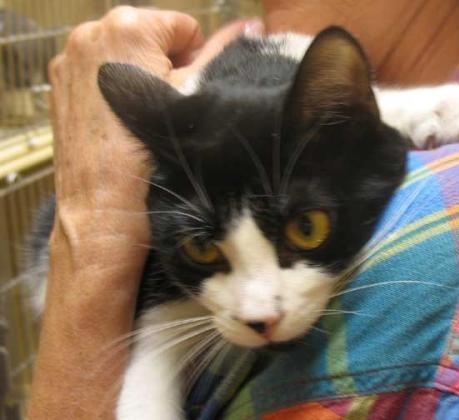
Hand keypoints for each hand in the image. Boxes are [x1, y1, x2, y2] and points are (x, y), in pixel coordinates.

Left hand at [28, 7, 260, 418]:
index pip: (183, 27)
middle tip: (170, 114)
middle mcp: (90, 35)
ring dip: (144, 80)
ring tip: (147, 123)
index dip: (196, 62)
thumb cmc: (152, 164)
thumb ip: (221, 57)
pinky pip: (103, 73)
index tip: (189, 99)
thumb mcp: (196, 104)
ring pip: (127, 56)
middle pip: (151, 38)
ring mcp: (69, 61)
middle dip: (167, 68)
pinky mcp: (60, 87)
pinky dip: (119, 90)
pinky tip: (124, 125)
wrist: (104, 216)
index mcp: (127, 29)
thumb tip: (249, 28)